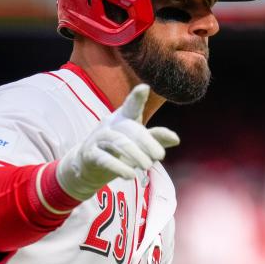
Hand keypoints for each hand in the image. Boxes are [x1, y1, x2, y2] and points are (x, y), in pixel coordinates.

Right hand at [56, 84, 179, 200]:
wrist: (88, 167)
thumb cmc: (118, 151)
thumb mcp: (139, 144)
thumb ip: (156, 139)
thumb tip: (176, 139)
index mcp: (123, 118)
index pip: (131, 107)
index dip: (136, 98)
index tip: (144, 88)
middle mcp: (110, 125)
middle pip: (129, 128)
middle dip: (146, 142)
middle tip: (160, 156)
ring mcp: (98, 139)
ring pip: (117, 141)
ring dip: (134, 154)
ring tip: (147, 166)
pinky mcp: (90, 155)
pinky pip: (104, 158)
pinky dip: (118, 167)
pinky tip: (130, 175)